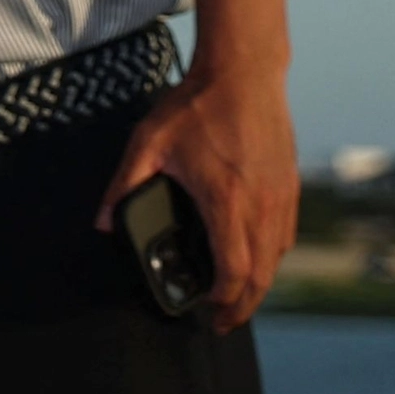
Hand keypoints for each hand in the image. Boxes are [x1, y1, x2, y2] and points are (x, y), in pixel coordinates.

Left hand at [100, 64, 299, 332]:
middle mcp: (261, 205)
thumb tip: (104, 222)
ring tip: (237, 296)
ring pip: (276, 258)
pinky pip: (285, 234)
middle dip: (243, 306)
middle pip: (261, 276)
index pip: (234, 271)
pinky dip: (270, 256)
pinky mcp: (290, 185)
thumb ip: (124, 185)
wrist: (244, 72)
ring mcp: (281, 196)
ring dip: (259, 284)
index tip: (208, 313)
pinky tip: (254, 258)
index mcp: (227, 201)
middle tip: (223, 322)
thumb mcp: (148, 142)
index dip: (223, 301)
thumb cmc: (196, 106)